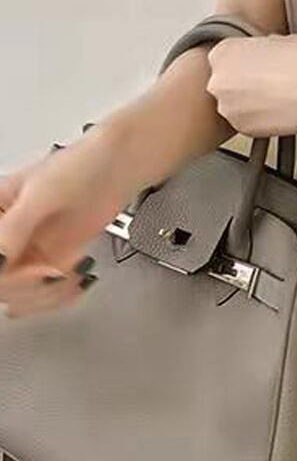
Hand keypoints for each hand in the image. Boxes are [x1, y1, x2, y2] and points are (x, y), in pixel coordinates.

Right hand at [0, 128, 127, 318]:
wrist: (121, 167)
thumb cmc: (82, 164)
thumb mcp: (41, 194)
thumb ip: (13, 228)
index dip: (1, 269)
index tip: (14, 266)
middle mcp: (4, 236)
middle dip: (24, 282)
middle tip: (52, 269)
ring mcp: (26, 251)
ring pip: (15, 295)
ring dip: (44, 294)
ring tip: (66, 273)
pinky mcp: (50, 262)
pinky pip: (41, 294)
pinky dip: (59, 295)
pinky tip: (77, 279)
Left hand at [205, 32, 296, 137]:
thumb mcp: (280, 39)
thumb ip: (259, 50)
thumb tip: (261, 58)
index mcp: (224, 53)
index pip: (225, 55)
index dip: (245, 58)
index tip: (260, 62)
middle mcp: (219, 83)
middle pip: (226, 81)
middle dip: (244, 81)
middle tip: (272, 80)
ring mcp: (230, 111)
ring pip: (237, 104)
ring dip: (252, 101)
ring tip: (281, 95)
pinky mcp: (246, 132)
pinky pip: (249, 122)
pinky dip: (262, 118)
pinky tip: (284, 109)